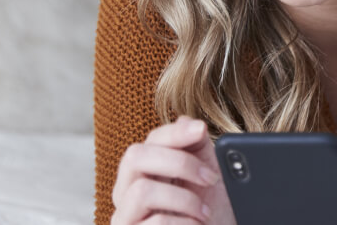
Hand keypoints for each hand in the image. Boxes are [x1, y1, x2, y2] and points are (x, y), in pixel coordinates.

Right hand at [111, 115, 235, 224]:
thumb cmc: (206, 216)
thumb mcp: (206, 178)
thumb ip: (196, 148)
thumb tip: (191, 122)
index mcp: (144, 172)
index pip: (150, 140)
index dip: (175, 131)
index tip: (202, 131)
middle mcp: (126, 192)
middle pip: (135, 156)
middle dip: (179, 162)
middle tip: (211, 178)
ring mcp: (124, 218)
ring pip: (141, 190)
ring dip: (183, 198)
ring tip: (205, 213)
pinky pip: (154, 222)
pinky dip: (182, 222)